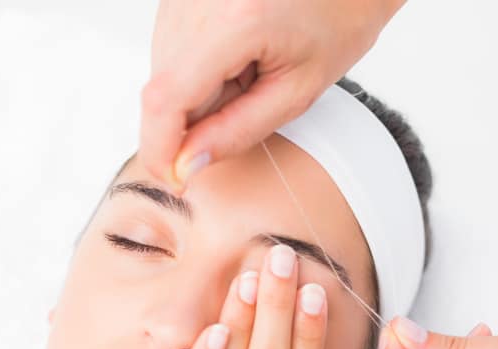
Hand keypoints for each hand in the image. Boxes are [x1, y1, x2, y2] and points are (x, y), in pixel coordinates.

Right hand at [141, 0, 406, 190]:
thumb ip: (236, 133)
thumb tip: (185, 165)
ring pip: (163, 73)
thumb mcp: (297, 90)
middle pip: (162, 89)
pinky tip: (235, 54)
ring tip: (247, 70)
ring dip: (195, 92)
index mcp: (235, 20)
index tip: (174, 180)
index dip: (159, 149)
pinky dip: (196, 69)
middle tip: (246, 102)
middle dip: (190, 120)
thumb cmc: (338, 18)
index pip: (165, 99)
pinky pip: (169, 50)